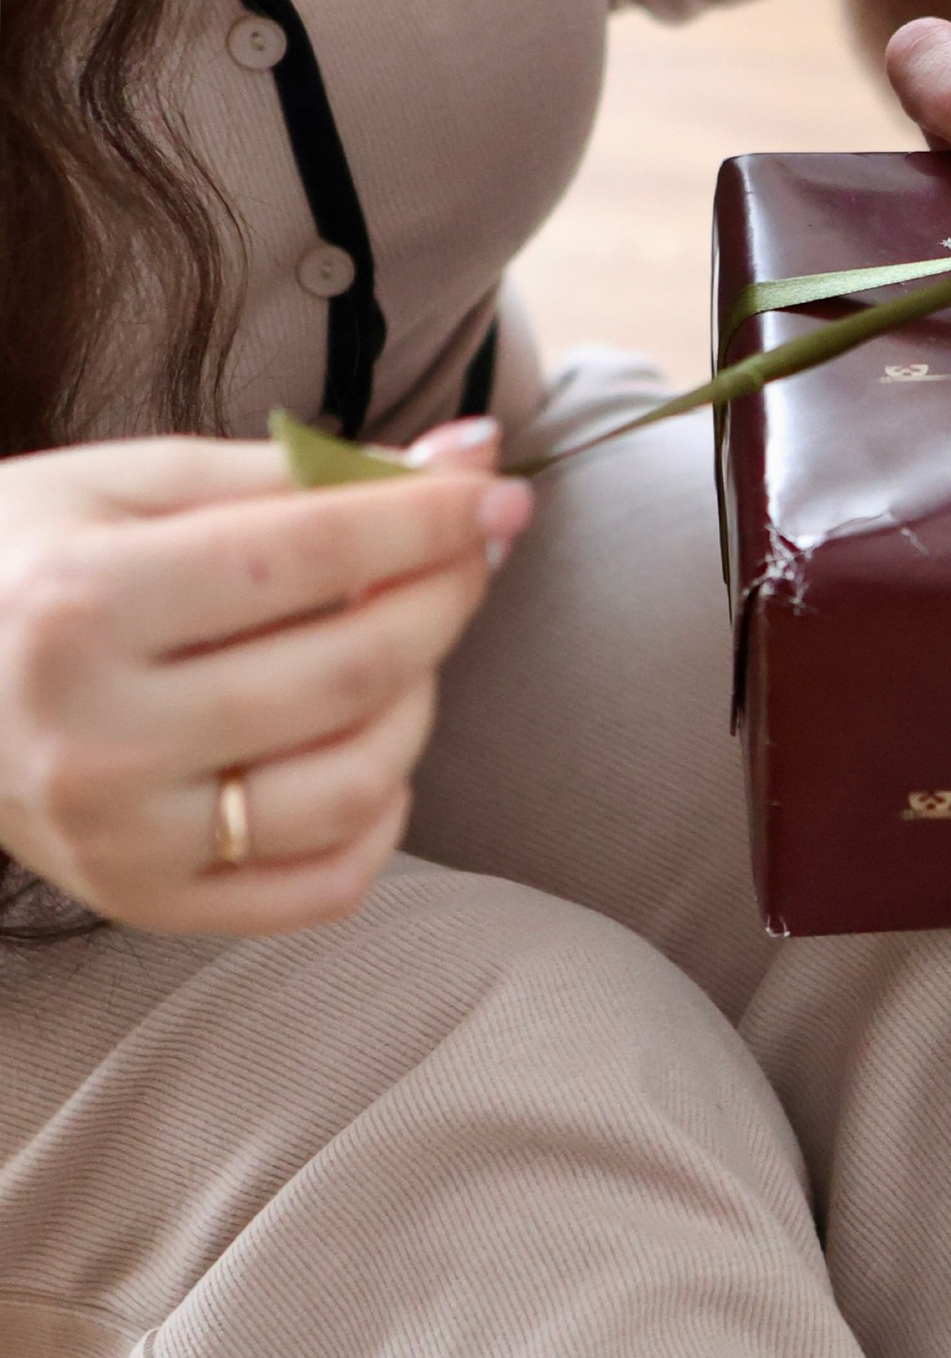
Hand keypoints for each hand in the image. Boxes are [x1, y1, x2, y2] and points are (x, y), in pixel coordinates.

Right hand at [0, 423, 529, 934]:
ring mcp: (125, 839)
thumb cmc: (28, 563)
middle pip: (348, 671)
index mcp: (81, 608)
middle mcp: (100, 737)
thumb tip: (471, 454)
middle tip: (469, 551)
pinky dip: (381, 810)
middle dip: (443, 599)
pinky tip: (363, 744)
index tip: (496, 488)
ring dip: (418, 702)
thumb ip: (304, 474)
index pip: (309, 557)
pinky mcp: (150, 904)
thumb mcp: (134, 486)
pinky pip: (327, 884)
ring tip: (397, 645)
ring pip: (355, 783)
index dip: (428, 519)